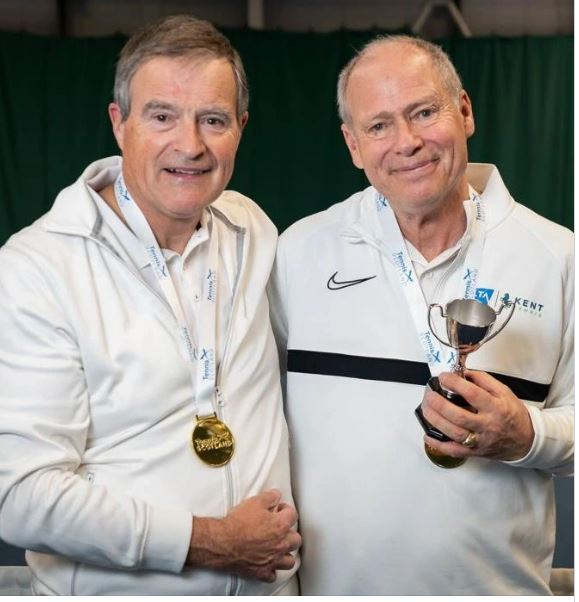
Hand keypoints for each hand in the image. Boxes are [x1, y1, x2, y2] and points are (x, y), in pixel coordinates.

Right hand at [186, 489, 300, 581]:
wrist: (222, 542)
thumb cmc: (238, 523)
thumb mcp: (254, 502)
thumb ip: (270, 497)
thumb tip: (277, 495)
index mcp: (280, 526)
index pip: (292, 515)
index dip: (286, 509)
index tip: (280, 509)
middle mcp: (280, 544)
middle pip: (295, 539)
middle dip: (290, 532)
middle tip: (281, 528)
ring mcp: (272, 560)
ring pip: (289, 560)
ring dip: (286, 553)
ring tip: (279, 547)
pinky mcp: (262, 572)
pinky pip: (273, 575)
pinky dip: (272, 570)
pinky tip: (268, 563)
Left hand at [421, 370, 534, 460]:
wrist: (526, 440)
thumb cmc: (512, 414)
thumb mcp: (503, 392)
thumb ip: (483, 380)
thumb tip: (462, 373)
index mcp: (496, 408)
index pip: (473, 394)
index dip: (455, 384)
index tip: (443, 377)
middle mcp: (488, 425)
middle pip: (460, 416)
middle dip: (440, 405)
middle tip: (430, 395)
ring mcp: (480, 441)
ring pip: (455, 433)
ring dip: (436, 421)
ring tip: (426, 409)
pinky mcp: (475, 452)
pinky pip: (454, 450)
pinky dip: (438, 444)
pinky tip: (427, 434)